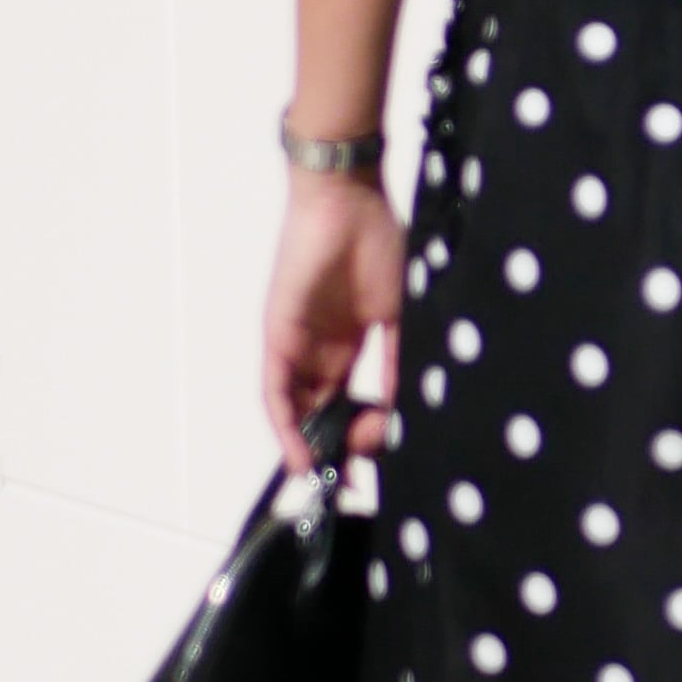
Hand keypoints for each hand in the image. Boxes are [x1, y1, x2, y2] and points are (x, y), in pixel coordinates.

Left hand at [263, 174, 404, 469]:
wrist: (347, 202)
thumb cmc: (378, 244)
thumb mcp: (399, 314)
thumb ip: (399, 361)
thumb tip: (405, 409)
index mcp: (351, 341)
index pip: (349, 400)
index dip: (361, 434)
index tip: (378, 460)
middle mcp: (320, 349)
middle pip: (322, 411)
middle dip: (336, 449)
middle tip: (355, 478)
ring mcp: (297, 344)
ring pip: (298, 409)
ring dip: (311, 446)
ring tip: (329, 479)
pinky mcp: (278, 338)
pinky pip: (276, 393)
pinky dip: (286, 428)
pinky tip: (302, 458)